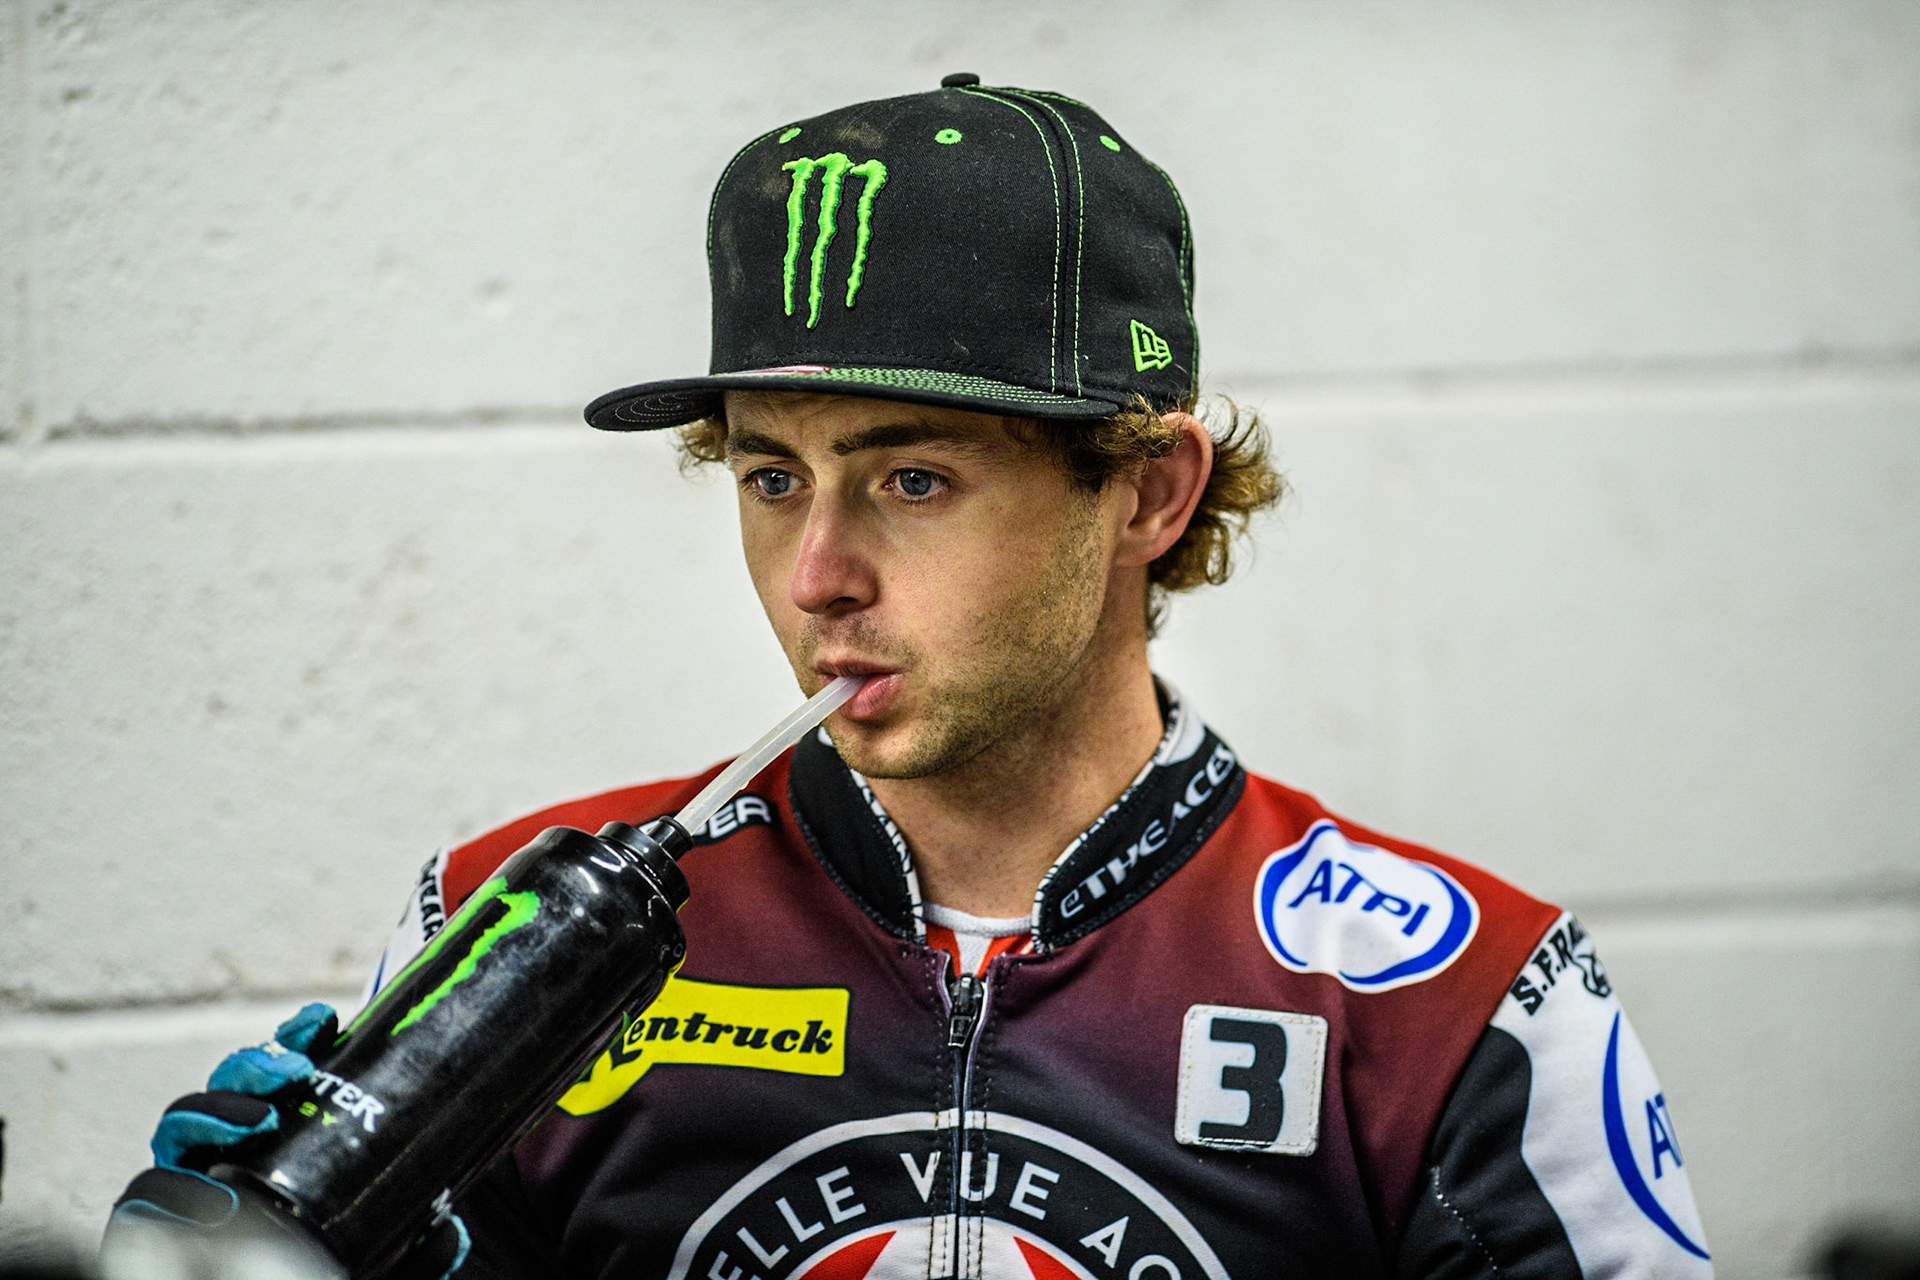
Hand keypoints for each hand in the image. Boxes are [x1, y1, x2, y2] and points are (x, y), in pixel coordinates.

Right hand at [101, 1003, 468, 1279]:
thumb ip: (416, 1239)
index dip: (295, 1038)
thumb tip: (450, 1232)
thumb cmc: (335, 1264)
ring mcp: (191, 1186)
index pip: (279, 1074)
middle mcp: (229, 1155)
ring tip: (258, 1121)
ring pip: (178, 1129)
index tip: (325, 1022)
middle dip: (251, 1066)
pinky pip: (139, 1198)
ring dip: (211, 1110)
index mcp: (281, 1139)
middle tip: (293, 1071)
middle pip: (224, 1089)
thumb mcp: (383, 1243)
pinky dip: (160, 1187)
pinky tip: (204, 1191)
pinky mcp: (158, 1226)